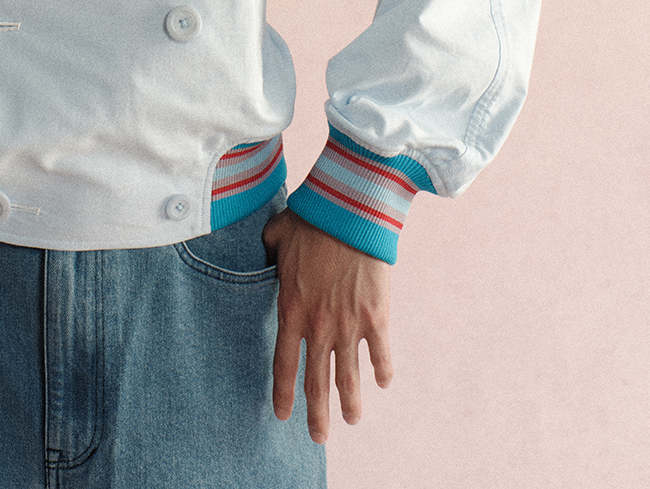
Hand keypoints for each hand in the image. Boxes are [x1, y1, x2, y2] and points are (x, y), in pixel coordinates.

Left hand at [262, 207, 391, 443]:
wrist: (347, 212)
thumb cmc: (309, 219)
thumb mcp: (276, 235)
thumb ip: (269, 252)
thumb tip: (266, 252)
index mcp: (291, 310)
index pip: (284, 364)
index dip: (283, 393)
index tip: (283, 414)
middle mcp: (319, 326)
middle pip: (316, 382)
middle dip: (317, 414)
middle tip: (318, 437)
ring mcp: (349, 325)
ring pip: (349, 378)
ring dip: (350, 403)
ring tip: (350, 419)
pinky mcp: (377, 317)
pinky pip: (380, 355)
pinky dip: (382, 371)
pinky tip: (381, 382)